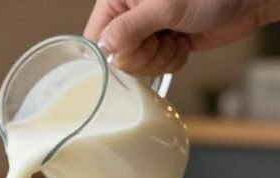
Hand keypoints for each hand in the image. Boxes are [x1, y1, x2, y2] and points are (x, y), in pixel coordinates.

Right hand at [84, 0, 262, 74]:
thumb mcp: (166, 7)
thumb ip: (130, 28)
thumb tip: (103, 47)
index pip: (96, 38)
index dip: (113, 53)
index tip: (136, 49)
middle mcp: (128, 15)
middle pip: (118, 57)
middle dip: (144, 55)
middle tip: (163, 36)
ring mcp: (146, 31)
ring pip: (139, 66)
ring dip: (161, 57)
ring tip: (177, 35)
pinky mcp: (163, 44)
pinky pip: (157, 67)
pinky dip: (172, 59)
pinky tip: (183, 41)